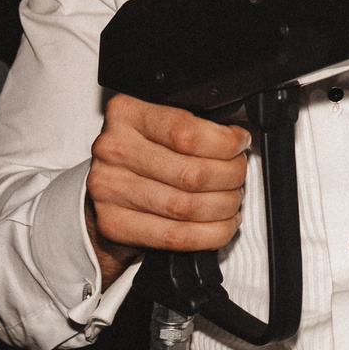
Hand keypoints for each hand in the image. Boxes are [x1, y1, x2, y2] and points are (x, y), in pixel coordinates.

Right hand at [84, 93, 250, 286]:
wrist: (109, 189)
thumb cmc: (145, 153)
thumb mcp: (164, 124)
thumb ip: (198, 124)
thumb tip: (240, 135)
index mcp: (128, 113)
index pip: (187, 132)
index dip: (225, 143)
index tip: (239, 145)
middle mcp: (114, 148)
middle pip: (192, 173)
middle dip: (230, 178)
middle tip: (238, 177)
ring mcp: (109, 188)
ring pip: (186, 207)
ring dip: (223, 207)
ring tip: (231, 201)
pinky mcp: (114, 223)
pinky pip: (175, 236)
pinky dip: (210, 234)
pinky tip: (221, 224)